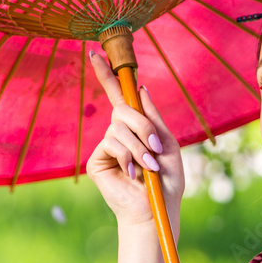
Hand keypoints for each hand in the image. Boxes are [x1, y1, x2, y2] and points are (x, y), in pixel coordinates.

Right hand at [85, 49, 184, 227]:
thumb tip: (140, 89)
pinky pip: (111, 142)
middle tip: (155, 147)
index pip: (119, 96)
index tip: (94, 53)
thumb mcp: (167, 143)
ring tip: (148, 166)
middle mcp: (119, 133)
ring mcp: (106, 146)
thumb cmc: (166, 181)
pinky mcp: (97, 160)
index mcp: (137, 127)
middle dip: (142, 126)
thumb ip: (153, 117)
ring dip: (138, 146)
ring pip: (118, 127)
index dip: (107, 74)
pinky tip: (132, 173)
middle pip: (122, 109)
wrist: (155, 209)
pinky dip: (127, 156)